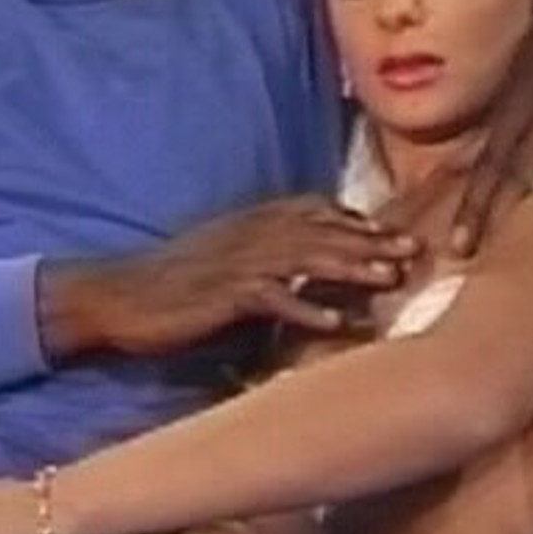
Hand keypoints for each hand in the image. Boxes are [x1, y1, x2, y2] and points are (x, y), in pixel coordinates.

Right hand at [41, 196, 420, 358]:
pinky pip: (275, 299)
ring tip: (391, 279)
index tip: (394, 233)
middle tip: (415, 251)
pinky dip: (307, 308)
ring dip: (353, 269)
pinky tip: (338, 321)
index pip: (314, 212)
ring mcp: (238, 263)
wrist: (116, 295)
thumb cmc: (169, 283)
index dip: (356, 222)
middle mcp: (250, 235)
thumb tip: (298, 271)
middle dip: (372, 241)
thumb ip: (260, 257)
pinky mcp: (224, 294)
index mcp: (250, 222)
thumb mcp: (220, 258)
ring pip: (308, 259)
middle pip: (323, 232)